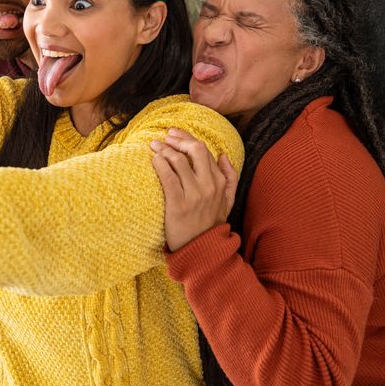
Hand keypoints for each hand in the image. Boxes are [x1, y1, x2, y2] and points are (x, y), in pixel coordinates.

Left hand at [150, 128, 237, 250]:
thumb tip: (224, 155)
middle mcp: (209, 186)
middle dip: (178, 138)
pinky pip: (167, 176)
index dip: (187, 138)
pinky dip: (159, 163)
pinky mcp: (178, 204)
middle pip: (194, 149)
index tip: (175, 134)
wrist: (202, 251)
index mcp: (220, 182)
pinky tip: (154, 160)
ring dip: (164, 149)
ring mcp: (194, 195)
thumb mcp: (228, 202)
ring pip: (178, 160)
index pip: (204, 150)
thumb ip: (230, 178)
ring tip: (154, 146)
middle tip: (165, 136)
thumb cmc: (211, 225)